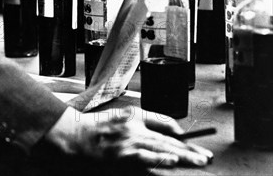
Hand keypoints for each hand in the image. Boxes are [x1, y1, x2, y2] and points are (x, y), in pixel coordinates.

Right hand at [45, 106, 212, 167]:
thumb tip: (174, 129)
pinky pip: (146, 164)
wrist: (73, 137)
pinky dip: (160, 163)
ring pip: (162, 153)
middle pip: (168, 142)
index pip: (165, 127)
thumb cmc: (96, 127)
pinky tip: (171, 164)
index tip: (197, 146)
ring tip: (198, 163)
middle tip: (206, 158)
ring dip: (182, 159)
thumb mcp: (122, 114)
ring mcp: (130, 147)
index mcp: (134, 117)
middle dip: (189, 152)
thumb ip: (147, 119)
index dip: (183, 137)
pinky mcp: (123, 161)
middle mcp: (135, 132)